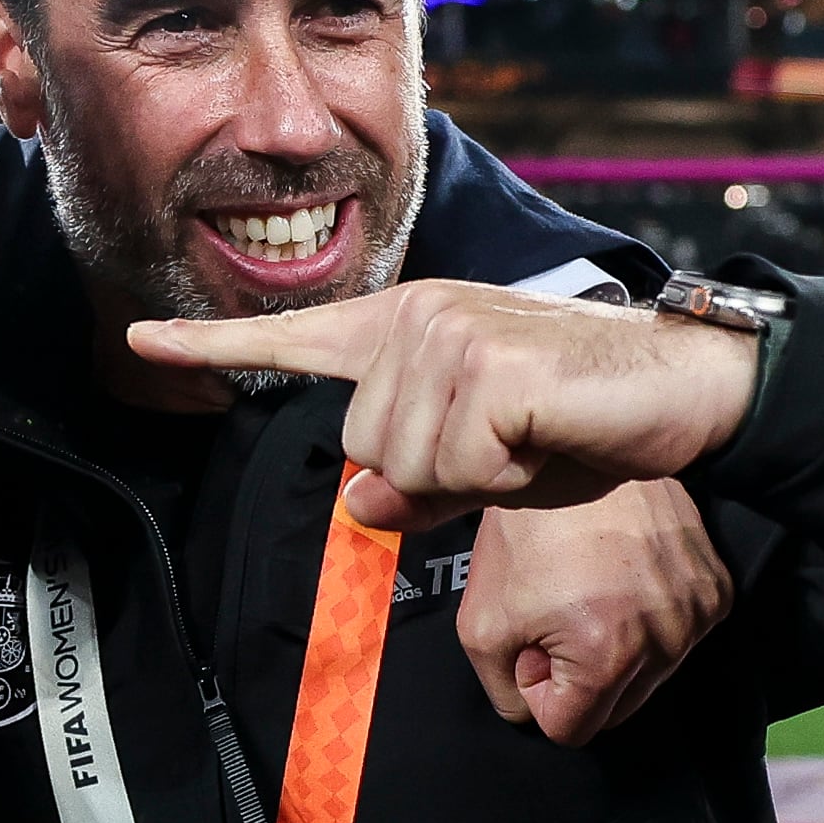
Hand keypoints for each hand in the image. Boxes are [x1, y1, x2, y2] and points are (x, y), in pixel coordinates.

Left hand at [124, 281, 757, 532]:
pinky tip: (547, 441)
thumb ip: (413, 481)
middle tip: (513, 450)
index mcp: (406, 330)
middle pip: (363, 452)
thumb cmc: (585, 421)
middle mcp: (417, 316)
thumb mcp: (484, 465)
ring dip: (476, 481)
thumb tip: (364, 506)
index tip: (139, 341)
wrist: (684, 383)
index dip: (209, 346)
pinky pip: (455, 469)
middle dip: (436, 478)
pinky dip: (503, 481)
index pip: (293, 340)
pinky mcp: (487, 367)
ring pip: (405, 466)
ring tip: (536, 441)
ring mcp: (449, 335)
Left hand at [461, 476, 732, 744]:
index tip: (529, 641)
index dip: (538, 690)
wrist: (580, 452)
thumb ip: (501, 691)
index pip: (571, 729)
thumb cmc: (528, 531)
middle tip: (553, 614)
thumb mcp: (480, 623)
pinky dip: (649, 621)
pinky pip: (679, 636)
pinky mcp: (718, 589)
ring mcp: (699, 614)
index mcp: (607, 656)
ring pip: (650, 676)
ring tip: (587, 589)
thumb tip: (535, 712)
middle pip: (617, 710)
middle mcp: (667, 642)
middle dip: (578, 677)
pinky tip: (622, 578)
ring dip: (616, 651)